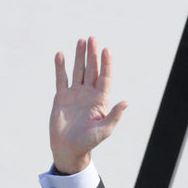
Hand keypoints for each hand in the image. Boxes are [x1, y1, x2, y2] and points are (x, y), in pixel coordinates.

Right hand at [50, 37, 127, 173]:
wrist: (69, 149)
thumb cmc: (88, 142)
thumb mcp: (104, 130)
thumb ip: (114, 116)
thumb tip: (126, 102)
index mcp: (100, 101)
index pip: (104, 78)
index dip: (106, 64)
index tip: (106, 50)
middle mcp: (88, 95)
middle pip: (91, 70)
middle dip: (92, 55)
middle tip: (92, 38)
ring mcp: (75, 95)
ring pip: (78, 71)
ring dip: (79, 56)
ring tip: (81, 41)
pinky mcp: (62, 97)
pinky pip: (61, 79)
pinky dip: (61, 67)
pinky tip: (61, 55)